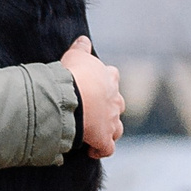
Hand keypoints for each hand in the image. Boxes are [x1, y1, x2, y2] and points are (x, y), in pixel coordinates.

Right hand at [59, 36, 123, 158]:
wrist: (73, 97)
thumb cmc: (74, 74)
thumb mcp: (76, 55)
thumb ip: (81, 48)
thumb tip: (83, 39)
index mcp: (109, 78)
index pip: (112, 77)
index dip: (104, 82)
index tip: (94, 85)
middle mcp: (115, 100)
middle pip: (118, 104)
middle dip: (109, 107)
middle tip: (94, 110)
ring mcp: (112, 120)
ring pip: (117, 128)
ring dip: (108, 129)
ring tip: (96, 132)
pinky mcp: (104, 139)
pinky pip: (107, 148)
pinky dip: (101, 150)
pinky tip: (92, 151)